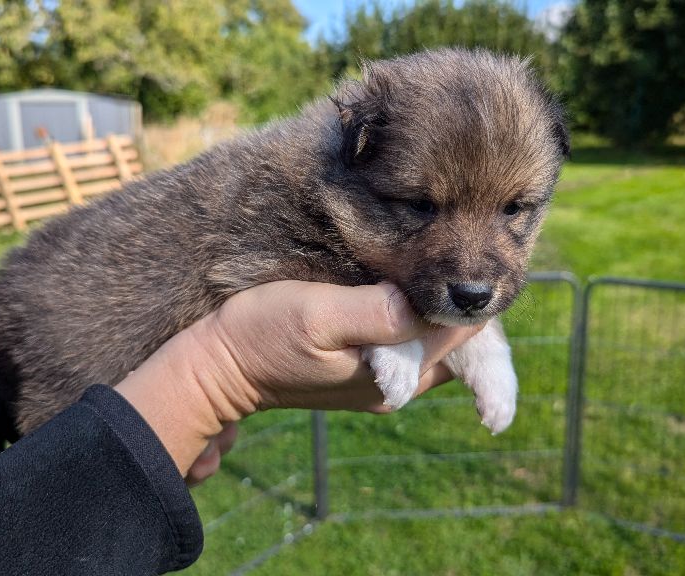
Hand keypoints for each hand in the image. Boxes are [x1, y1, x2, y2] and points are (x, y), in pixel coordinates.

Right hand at [116, 281, 482, 477]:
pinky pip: (409, 343)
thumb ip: (378, 313)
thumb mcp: (320, 316)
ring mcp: (383, 382)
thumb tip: (428, 301)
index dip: (465, 292)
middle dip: (455, 298)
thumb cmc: (265, 336)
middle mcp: (400, 386)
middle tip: (449, 246)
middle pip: (458, 342)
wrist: (218, 369)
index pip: (465, 334)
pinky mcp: (364, 370)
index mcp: (399, 376)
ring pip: (434, 341)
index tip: (459, 248)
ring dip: (434, 304)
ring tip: (428, 259)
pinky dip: (413, 315)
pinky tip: (401, 285)